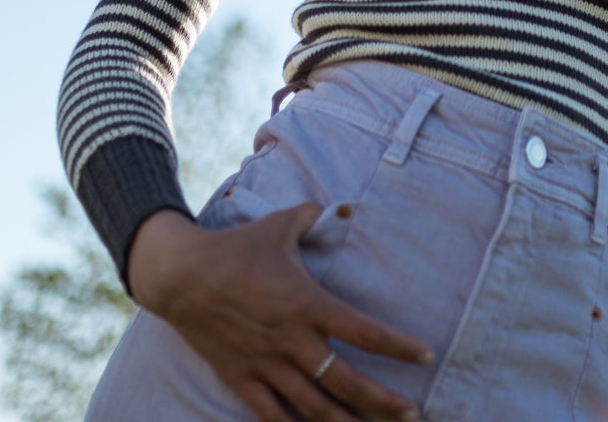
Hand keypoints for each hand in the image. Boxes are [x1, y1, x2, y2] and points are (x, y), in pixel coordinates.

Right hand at [128, 204, 433, 421]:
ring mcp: (266, 364)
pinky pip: (271, 416)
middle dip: (383, 403)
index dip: (398, 346)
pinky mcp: (242, 379)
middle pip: (346, 382)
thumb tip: (334, 206)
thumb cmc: (235, 247)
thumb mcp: (278, 225)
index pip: (363, 331)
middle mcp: (292, 340)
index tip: (425, 355)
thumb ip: (310, 217)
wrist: (182, 275)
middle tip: (414, 415)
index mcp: (307, 303)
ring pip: (314, 408)